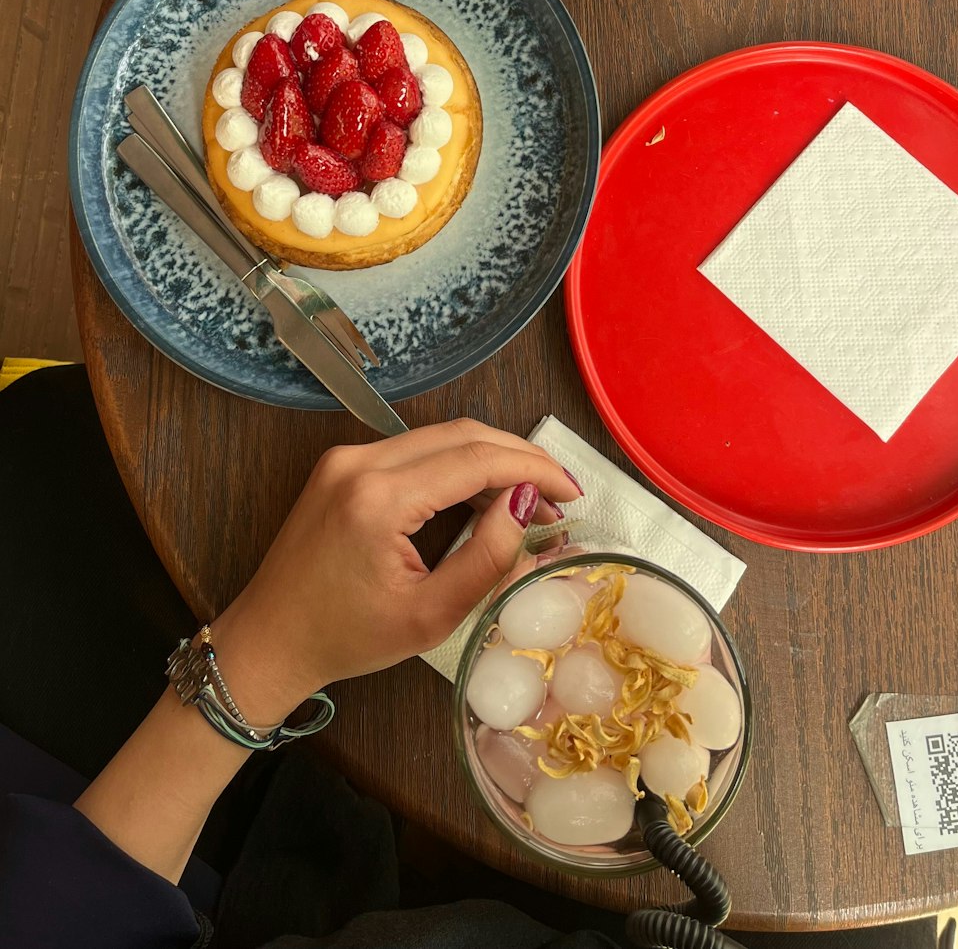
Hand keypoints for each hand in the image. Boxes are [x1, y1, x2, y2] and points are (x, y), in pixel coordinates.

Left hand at [212, 420, 579, 720]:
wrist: (268, 640)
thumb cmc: (344, 639)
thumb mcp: (430, 616)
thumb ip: (486, 558)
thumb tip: (525, 506)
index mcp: (379, 498)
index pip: (476, 458)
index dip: (533, 469)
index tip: (572, 492)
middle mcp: (360, 461)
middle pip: (462, 434)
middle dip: (519, 457)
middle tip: (560, 493)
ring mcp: (347, 457)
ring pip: (440, 437)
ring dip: (491, 459)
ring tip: (530, 500)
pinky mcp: (343, 464)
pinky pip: (415, 450)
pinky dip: (457, 465)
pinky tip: (485, 495)